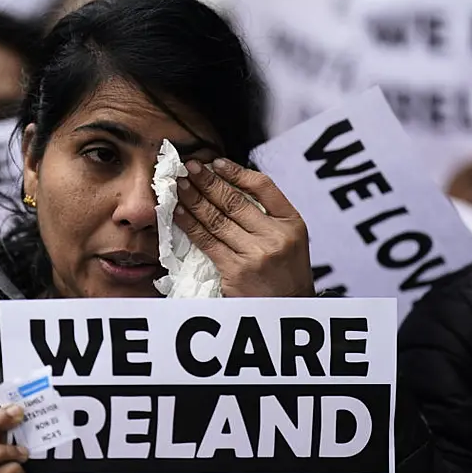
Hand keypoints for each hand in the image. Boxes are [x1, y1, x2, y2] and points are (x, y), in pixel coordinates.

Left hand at [175, 158, 313, 297]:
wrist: (287, 309)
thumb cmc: (285, 271)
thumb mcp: (289, 237)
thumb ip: (267, 214)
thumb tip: (229, 186)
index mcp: (291, 221)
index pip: (263, 186)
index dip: (236, 172)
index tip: (215, 163)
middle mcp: (275, 235)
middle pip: (235, 201)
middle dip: (208, 181)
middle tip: (190, 167)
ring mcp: (256, 253)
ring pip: (217, 219)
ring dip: (194, 200)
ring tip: (180, 186)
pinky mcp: (236, 271)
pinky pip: (208, 241)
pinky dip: (191, 225)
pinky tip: (180, 213)